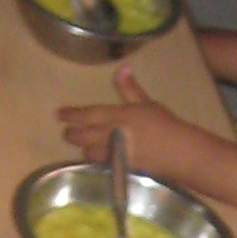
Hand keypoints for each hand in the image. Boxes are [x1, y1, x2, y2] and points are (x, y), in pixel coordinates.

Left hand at [53, 65, 197, 171]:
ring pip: (89, 153)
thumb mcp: (146, 102)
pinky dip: (97, 162)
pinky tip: (99, 161)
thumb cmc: (164, 124)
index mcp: (115, 116)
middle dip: (72, 134)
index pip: (86, 114)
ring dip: (84, 149)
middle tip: (66, 132)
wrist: (178, 152)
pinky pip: (102, 165)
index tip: (59, 114)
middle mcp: (110, 135)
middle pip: (82, 137)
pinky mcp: (120, 169)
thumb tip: (122, 68)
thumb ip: (130, 88)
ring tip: (83, 147)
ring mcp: (113, 154)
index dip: (71, 114)